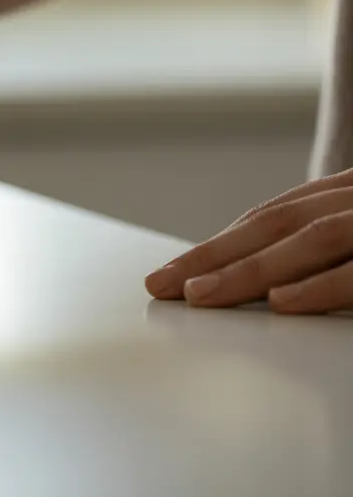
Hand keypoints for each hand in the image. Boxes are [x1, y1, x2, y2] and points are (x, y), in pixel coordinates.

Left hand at [145, 170, 352, 313]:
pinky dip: (319, 286)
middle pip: (279, 223)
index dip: (222, 243)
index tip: (175, 273)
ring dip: (250, 268)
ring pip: (313, 238)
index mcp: (351, 194)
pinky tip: (279, 302)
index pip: (276, 216)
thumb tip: (269, 283)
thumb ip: (326, 251)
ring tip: (198, 294)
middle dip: (215, 255)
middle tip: (162, 285)